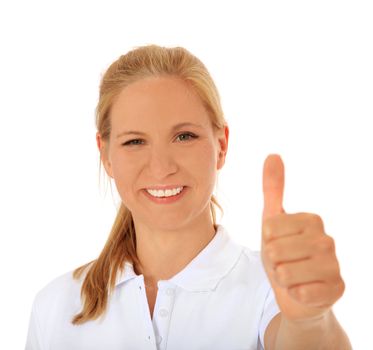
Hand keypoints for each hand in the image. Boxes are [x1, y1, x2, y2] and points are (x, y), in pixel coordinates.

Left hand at [261, 154, 344, 321]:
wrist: (294, 289)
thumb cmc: (283, 252)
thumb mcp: (273, 219)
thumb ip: (273, 188)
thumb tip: (272, 154)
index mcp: (312, 220)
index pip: (269, 229)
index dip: (266, 241)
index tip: (278, 244)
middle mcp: (327, 240)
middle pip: (275, 251)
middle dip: (273, 262)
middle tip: (285, 262)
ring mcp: (334, 266)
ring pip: (285, 273)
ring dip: (282, 278)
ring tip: (292, 276)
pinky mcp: (337, 290)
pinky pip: (299, 293)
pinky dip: (294, 294)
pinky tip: (303, 290)